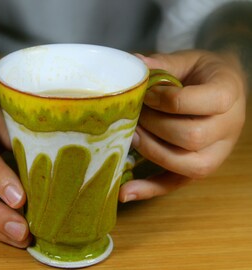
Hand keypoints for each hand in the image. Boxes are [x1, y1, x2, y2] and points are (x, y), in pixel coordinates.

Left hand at [119, 50, 246, 201]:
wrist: (223, 90)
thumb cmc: (202, 74)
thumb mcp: (187, 60)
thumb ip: (163, 63)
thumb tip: (133, 63)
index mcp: (228, 94)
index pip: (196, 102)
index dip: (165, 99)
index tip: (145, 94)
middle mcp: (228, 128)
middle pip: (190, 137)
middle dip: (154, 126)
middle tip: (135, 115)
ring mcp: (217, 153)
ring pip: (187, 165)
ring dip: (152, 152)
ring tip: (131, 136)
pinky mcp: (200, 168)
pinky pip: (176, 184)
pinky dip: (149, 189)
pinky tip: (124, 192)